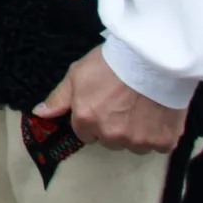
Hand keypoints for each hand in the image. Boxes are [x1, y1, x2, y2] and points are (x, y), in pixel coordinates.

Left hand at [35, 46, 187, 153]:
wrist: (150, 57)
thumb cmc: (111, 62)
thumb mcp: (77, 74)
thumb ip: (59, 98)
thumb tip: (39, 113)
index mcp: (86, 120)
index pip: (85, 133)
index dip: (93, 119)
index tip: (103, 105)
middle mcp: (110, 135)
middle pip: (110, 140)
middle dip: (113, 127)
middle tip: (123, 104)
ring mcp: (138, 140)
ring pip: (134, 145)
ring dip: (136, 132)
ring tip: (142, 107)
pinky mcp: (163, 141)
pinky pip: (159, 145)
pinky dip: (159, 134)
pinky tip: (158, 114)